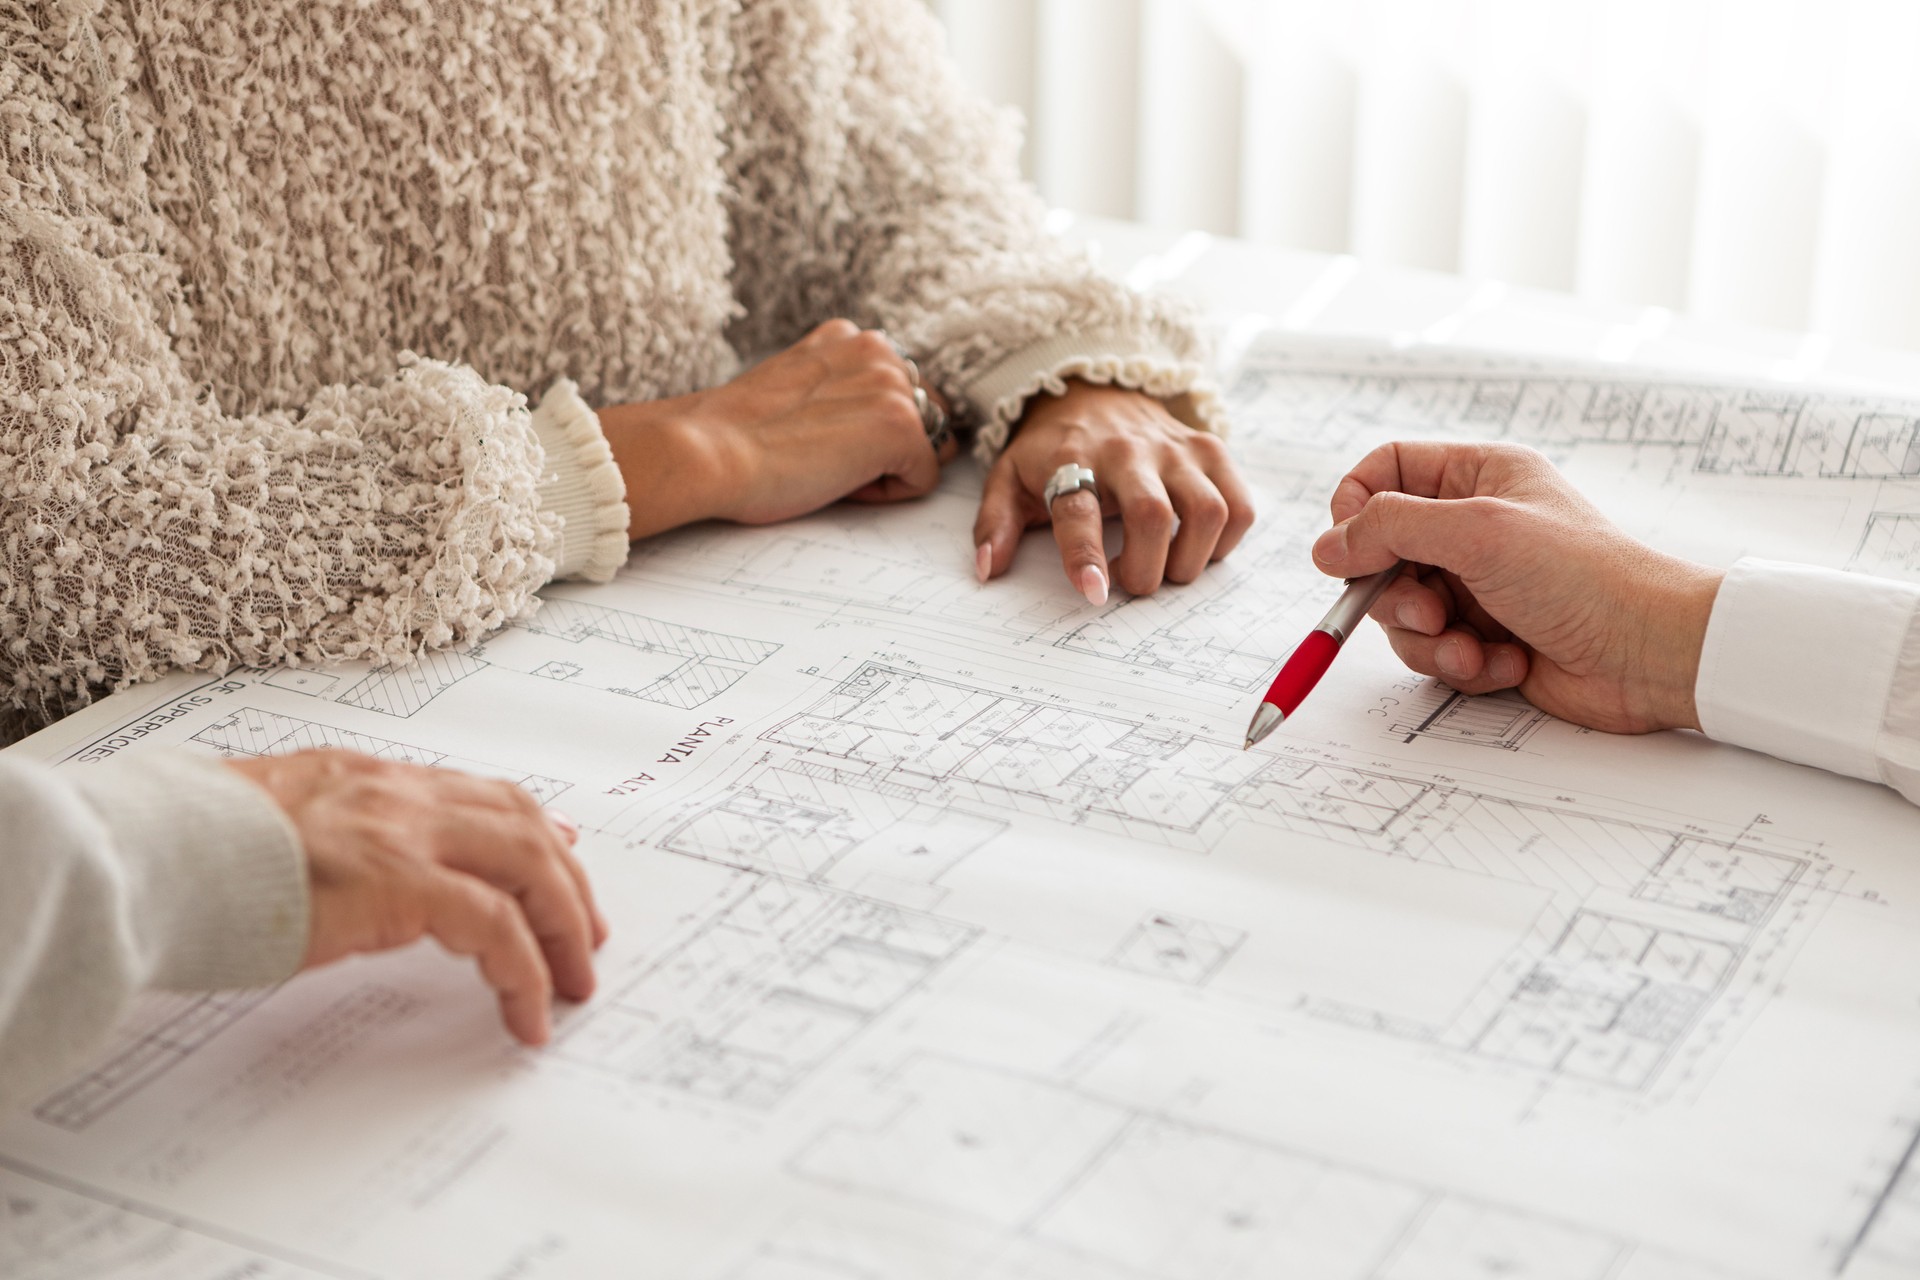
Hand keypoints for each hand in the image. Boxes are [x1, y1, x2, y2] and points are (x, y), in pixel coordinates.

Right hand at [225, 750, 607, 1045]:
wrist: (151, 854)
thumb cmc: (189, 852)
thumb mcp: (274, 827)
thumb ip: (327, 838)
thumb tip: (345, 876)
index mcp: (367, 776)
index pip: (476, 792)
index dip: (530, 827)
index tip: (562, 855)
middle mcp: (398, 794)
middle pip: (522, 825)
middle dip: (566, 883)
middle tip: (586, 935)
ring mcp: (406, 833)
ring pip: (528, 868)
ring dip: (562, 928)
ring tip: (572, 983)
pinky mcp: (404, 884)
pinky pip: (497, 928)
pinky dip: (525, 972)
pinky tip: (527, 1015)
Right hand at [599, 320, 955, 537]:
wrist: (706, 452)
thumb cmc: (736, 437)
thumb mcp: (797, 387)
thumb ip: (839, 388)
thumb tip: (875, 422)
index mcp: (849, 337)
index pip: (898, 391)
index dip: (864, 431)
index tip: (816, 437)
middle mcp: (877, 349)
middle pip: (925, 417)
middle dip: (887, 447)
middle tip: (822, 456)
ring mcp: (892, 386)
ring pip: (926, 448)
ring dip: (885, 468)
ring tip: (828, 465)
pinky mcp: (900, 427)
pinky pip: (924, 479)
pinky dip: (885, 495)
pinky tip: (836, 482)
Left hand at [974, 382, 1254, 601]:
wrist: (1093, 389)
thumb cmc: (1051, 449)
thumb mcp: (1008, 477)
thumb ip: (994, 524)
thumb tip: (988, 570)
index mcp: (1072, 458)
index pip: (1079, 510)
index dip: (1087, 557)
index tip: (1095, 592)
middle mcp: (1128, 451)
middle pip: (1153, 516)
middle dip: (1147, 570)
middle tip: (1131, 582)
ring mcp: (1176, 449)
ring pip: (1207, 513)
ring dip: (1190, 559)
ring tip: (1165, 566)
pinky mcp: (1211, 450)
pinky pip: (1239, 505)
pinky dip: (1226, 540)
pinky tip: (1197, 546)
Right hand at [1310, 442, 1722, 733]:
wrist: (1651, 654)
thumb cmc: (1586, 577)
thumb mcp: (1478, 532)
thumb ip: (1390, 529)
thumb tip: (1327, 546)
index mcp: (1478, 476)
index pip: (1384, 472)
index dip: (1354, 508)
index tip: (1350, 549)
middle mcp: (1474, 526)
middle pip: (1381, 552)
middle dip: (1394, 594)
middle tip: (1426, 611)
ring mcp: (1478, 584)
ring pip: (1400, 611)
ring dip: (1428, 639)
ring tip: (1469, 648)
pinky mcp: (1484, 637)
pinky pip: (1433, 651)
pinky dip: (1459, 664)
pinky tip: (1503, 665)